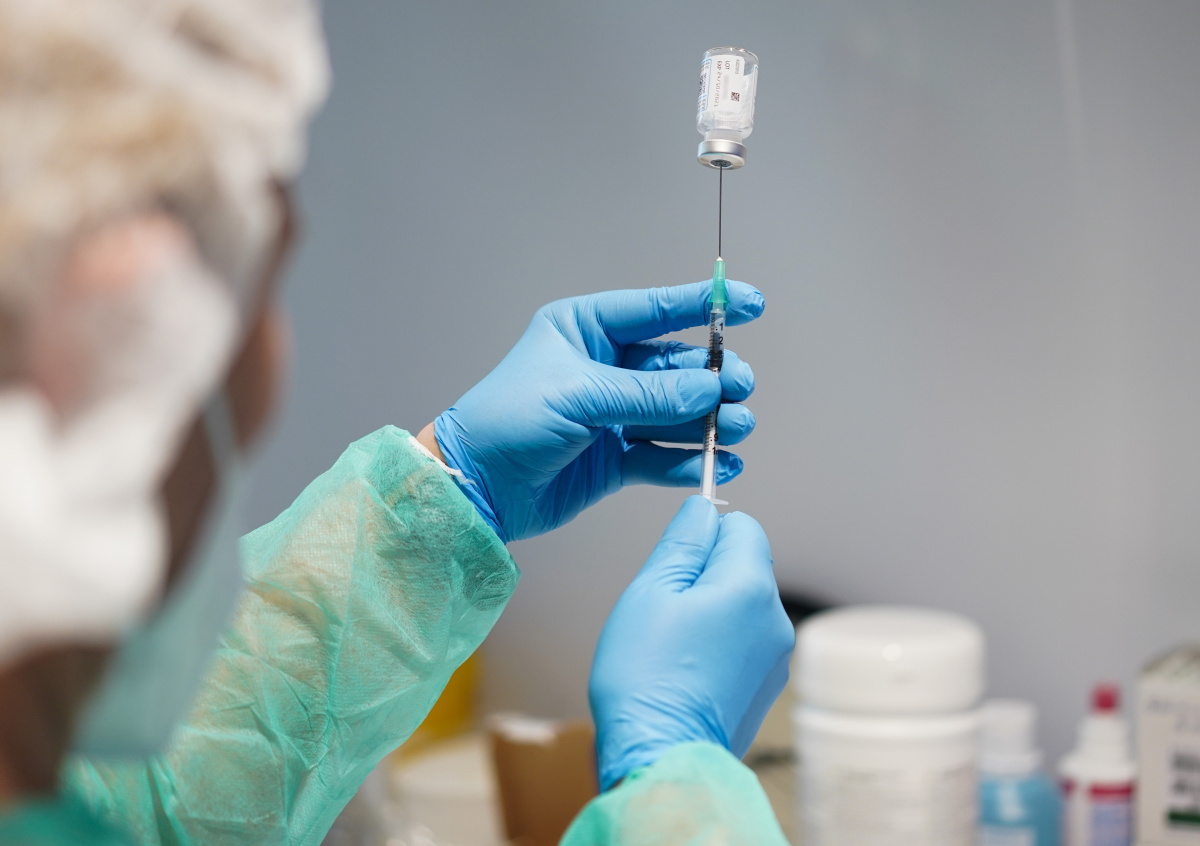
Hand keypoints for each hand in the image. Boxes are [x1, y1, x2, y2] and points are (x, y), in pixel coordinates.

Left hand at [432, 281, 763, 541]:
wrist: (474, 487)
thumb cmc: (507, 421)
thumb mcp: (577, 396)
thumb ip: (647, 395)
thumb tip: (709, 391)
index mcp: (585, 330)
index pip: (655, 310)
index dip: (705, 306)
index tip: (752, 305)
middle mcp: (603, 368)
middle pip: (675, 366)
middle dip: (712, 377)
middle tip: (738, 390)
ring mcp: (611, 415)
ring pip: (676, 412)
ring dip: (709, 421)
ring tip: (734, 428)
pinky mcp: (615, 460)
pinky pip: (663, 455)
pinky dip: (692, 460)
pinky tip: (719, 462)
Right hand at [589, 496, 794, 789]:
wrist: (660, 758)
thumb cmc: (646, 678)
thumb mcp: (651, 591)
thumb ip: (683, 542)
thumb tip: (703, 509)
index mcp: (750, 587)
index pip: (742, 525)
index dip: (703, 535)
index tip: (674, 561)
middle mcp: (775, 619)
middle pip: (744, 566)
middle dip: (705, 575)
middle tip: (665, 610)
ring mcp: (776, 658)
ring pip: (742, 605)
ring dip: (711, 611)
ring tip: (672, 646)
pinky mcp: (767, 687)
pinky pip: (743, 642)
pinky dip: (718, 645)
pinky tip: (686, 670)